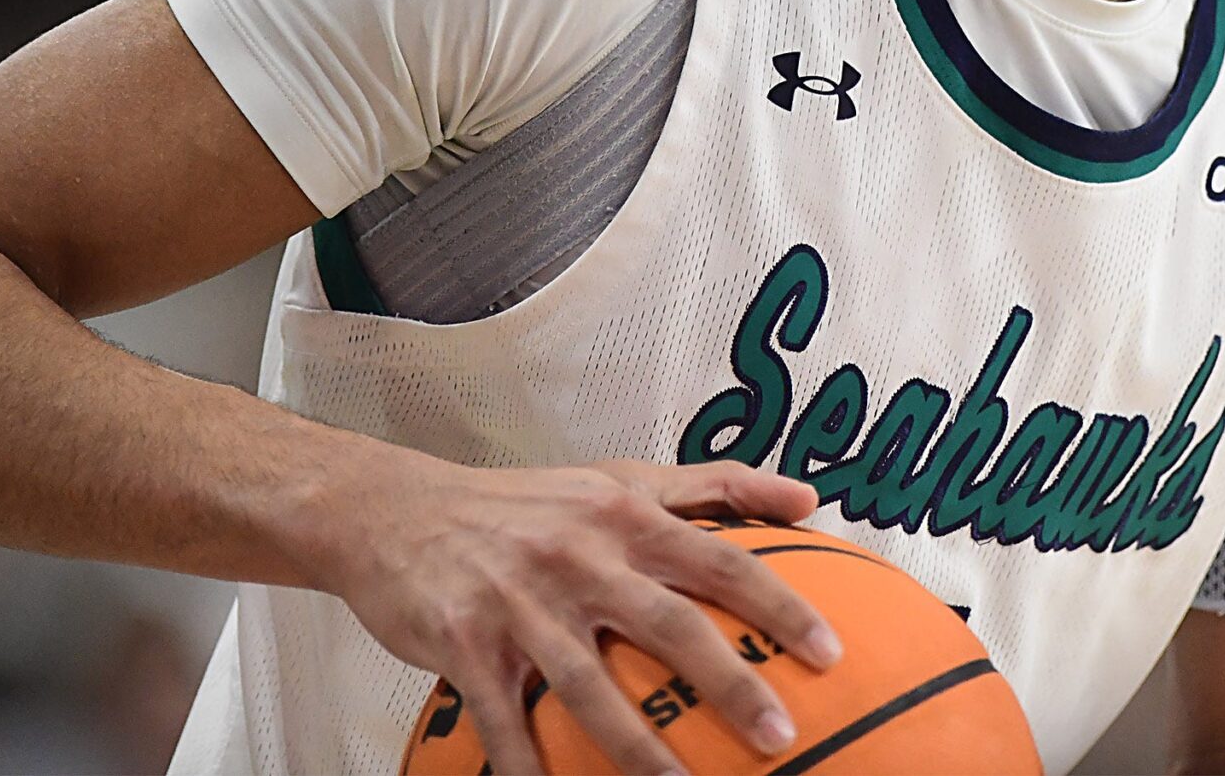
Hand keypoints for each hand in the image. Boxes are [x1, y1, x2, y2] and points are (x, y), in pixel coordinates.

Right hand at [320, 455, 842, 775]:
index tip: (829, 651)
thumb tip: (810, 500)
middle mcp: (580, 555)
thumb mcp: (620, 477)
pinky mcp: (464, 644)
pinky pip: (503, 722)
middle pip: (669, 623)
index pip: (719, 558)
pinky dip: (527, 768)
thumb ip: (716, 487)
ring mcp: (520, 602)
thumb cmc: (525, 505)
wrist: (395, 512)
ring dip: (640, 750)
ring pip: (589, 686)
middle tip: (780, 736)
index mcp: (625, 515)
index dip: (778, 604)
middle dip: (729, 684)